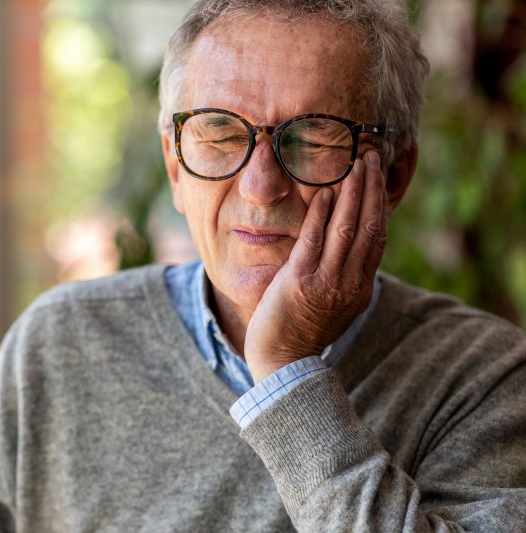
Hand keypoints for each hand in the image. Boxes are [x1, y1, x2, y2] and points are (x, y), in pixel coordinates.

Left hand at [244, 151, 387, 380]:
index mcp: (361, 287)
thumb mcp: (334, 305)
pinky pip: (314, 241)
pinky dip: (321, 214)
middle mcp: (350, 283)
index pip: (376, 237)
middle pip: (367, 226)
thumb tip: (348, 250)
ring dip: (352, 194)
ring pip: (346, 229)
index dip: (378, 204)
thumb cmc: (303, 332)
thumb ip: (344, 278)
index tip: (377, 179)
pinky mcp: (300, 282)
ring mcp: (327, 282)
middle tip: (371, 159)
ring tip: (354, 166)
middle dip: (370, 189)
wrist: (284, 363)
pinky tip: (324, 192)